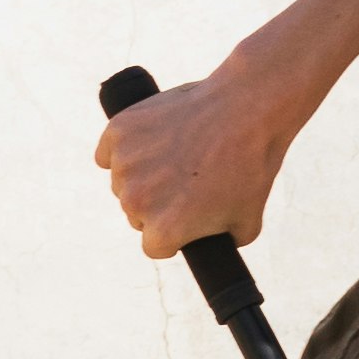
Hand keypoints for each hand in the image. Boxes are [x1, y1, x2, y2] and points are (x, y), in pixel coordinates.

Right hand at [97, 65, 291, 259]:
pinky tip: (150, 140)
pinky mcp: (118, 130)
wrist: (246, 110)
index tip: (188, 213)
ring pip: (123, 181)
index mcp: (164, 230)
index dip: (174, 232)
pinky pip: (108, 150)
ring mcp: (125, 163)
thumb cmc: (251, 167)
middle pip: (136, 213)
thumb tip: (211, 248)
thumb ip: (221, 244)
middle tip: (187, 178)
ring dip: (141, 173)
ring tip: (177, 154)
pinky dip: (122, 147)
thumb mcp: (247, 223)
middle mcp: (136, 200)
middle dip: (157, 201)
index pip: (154, 245)